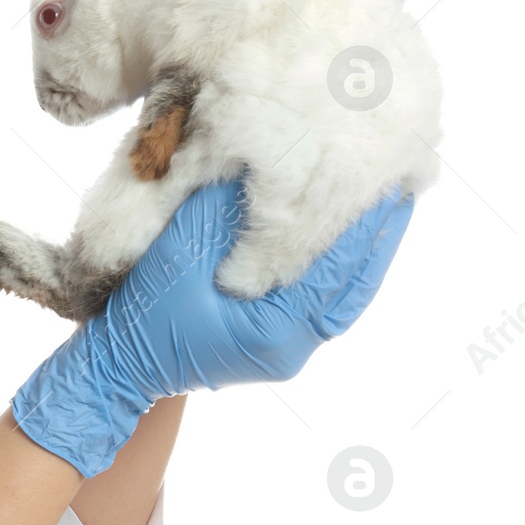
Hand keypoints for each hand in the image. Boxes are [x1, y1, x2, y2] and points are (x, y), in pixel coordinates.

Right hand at [10, 174, 414, 476]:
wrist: (121, 366)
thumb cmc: (143, 312)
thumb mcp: (179, 252)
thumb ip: (223, 210)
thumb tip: (265, 158)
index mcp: (273, 331)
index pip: (334, 266)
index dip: (362, 218)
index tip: (385, 172)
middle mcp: (295, 348)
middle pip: (355, 283)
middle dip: (378, 230)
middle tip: (404, 178)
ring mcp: (291, 351)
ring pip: (347, 294)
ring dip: (366, 248)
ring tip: (388, 201)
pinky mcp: (281, 343)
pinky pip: (327, 301)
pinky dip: (343, 267)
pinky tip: (353, 236)